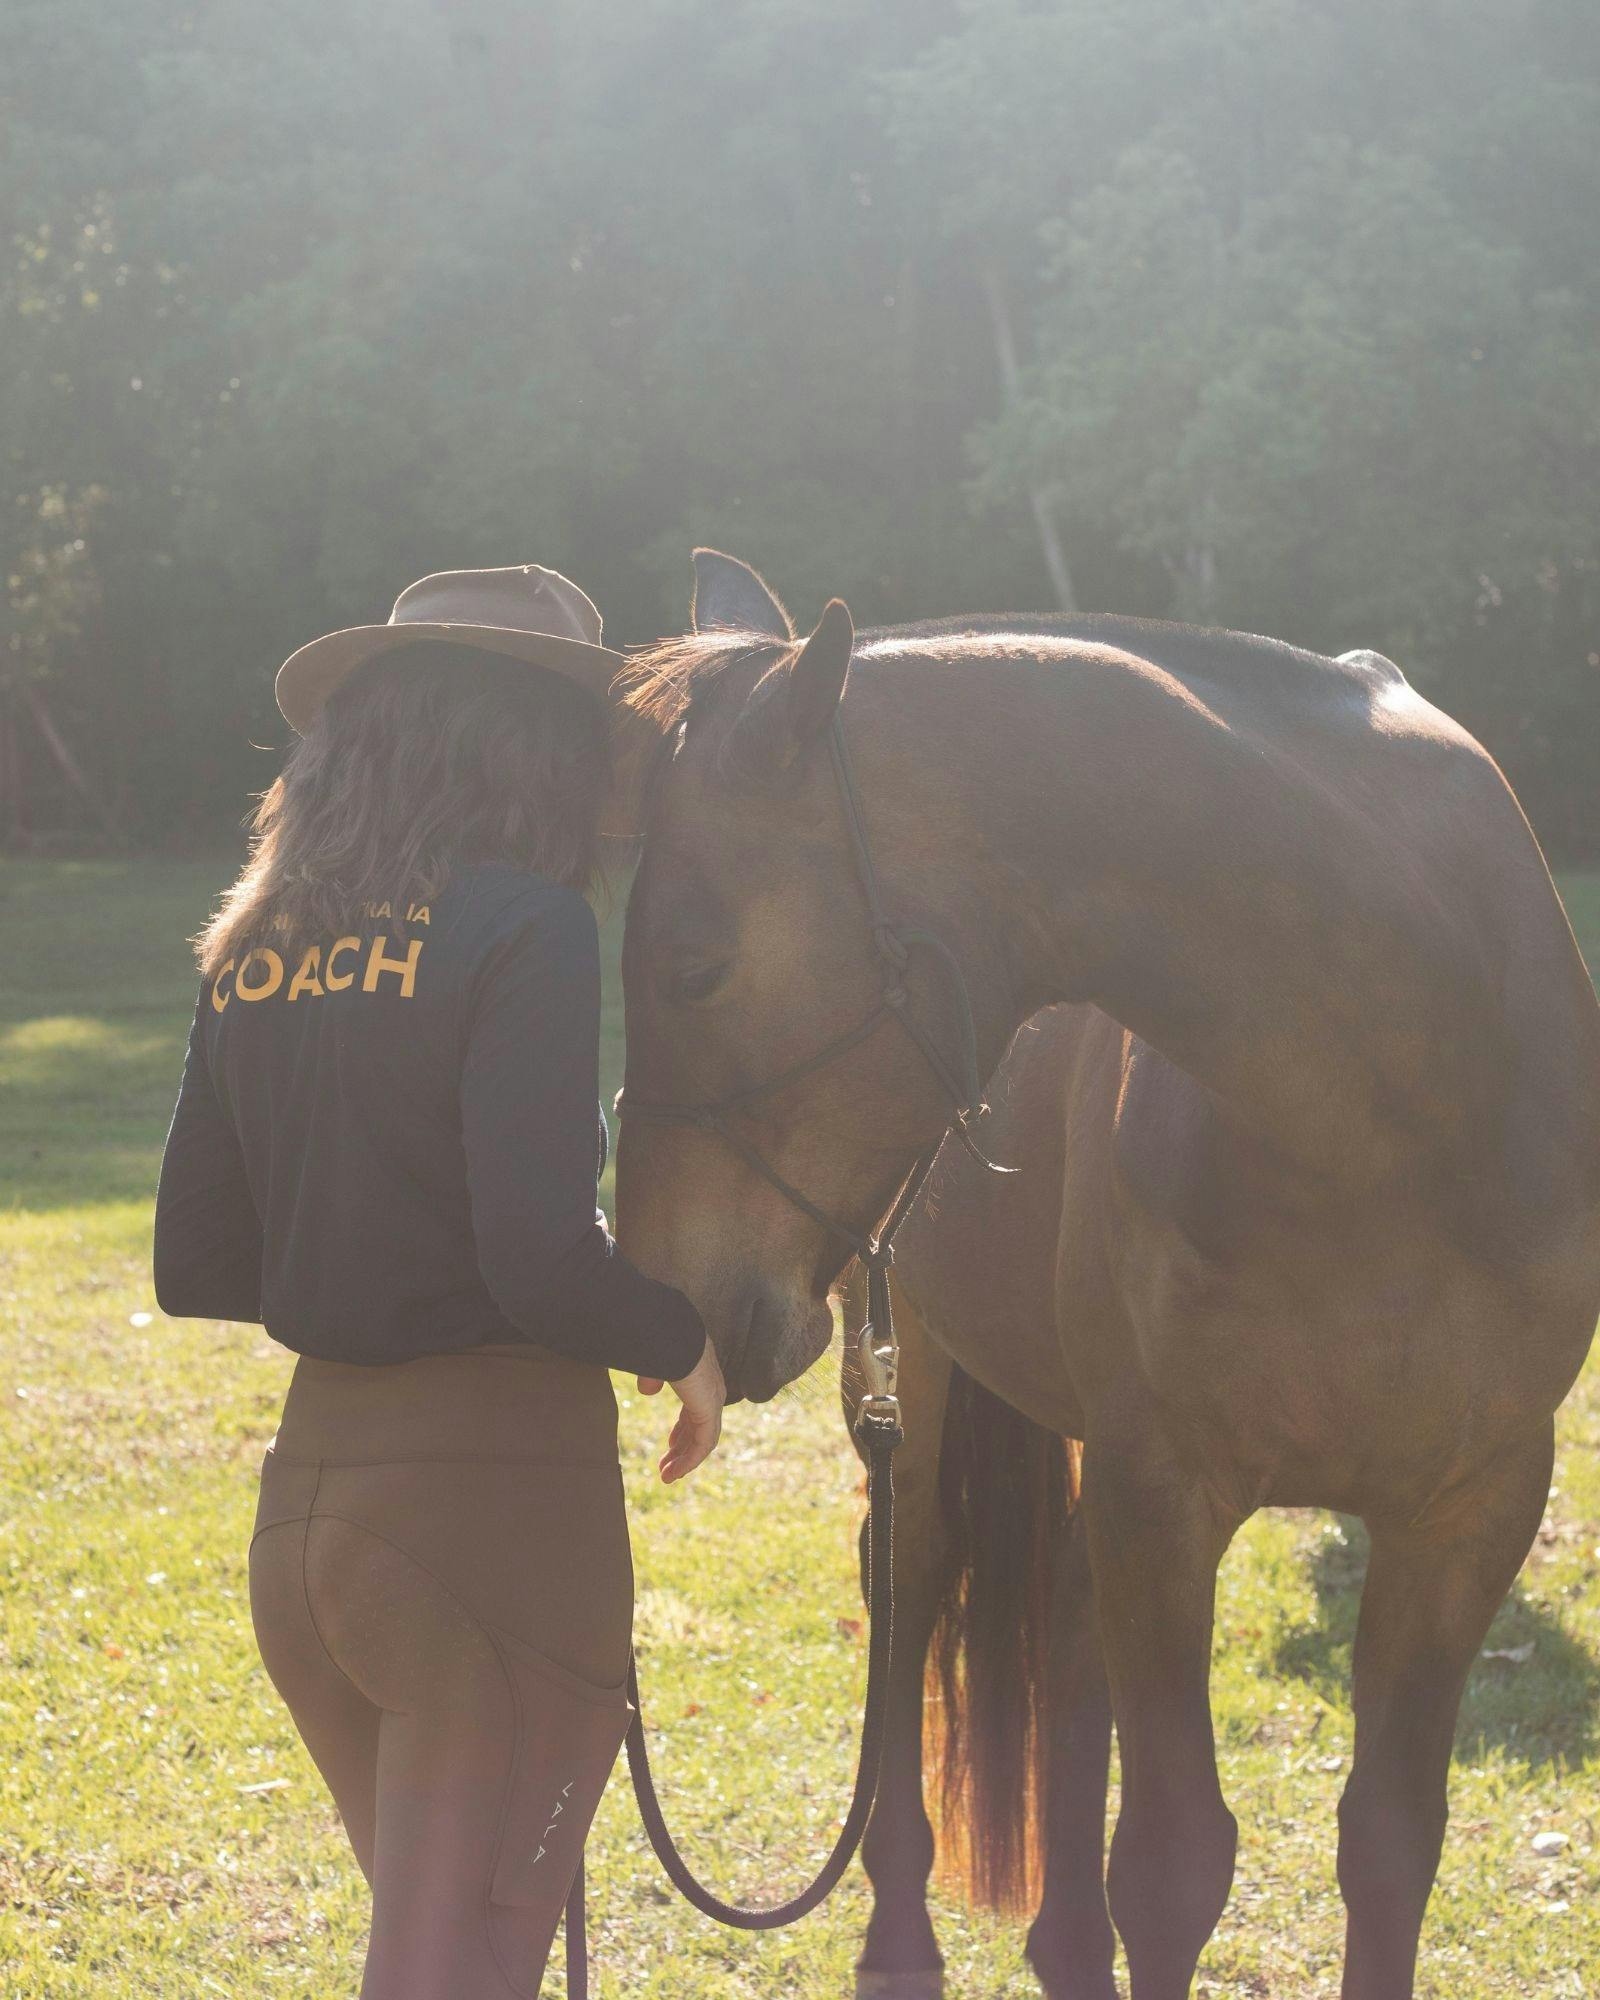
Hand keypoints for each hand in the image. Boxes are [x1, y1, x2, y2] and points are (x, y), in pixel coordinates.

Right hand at [637, 1338, 724, 1483]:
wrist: (670, 1336)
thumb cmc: (660, 1342)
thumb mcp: (654, 1362)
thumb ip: (653, 1377)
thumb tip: (647, 1391)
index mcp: (700, 1376)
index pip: (697, 1409)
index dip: (683, 1429)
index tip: (671, 1445)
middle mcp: (711, 1389)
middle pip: (700, 1427)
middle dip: (683, 1450)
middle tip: (667, 1468)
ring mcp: (712, 1400)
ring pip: (703, 1440)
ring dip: (685, 1461)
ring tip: (668, 1478)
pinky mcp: (709, 1411)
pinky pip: (703, 1445)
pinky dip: (690, 1461)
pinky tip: (675, 1473)